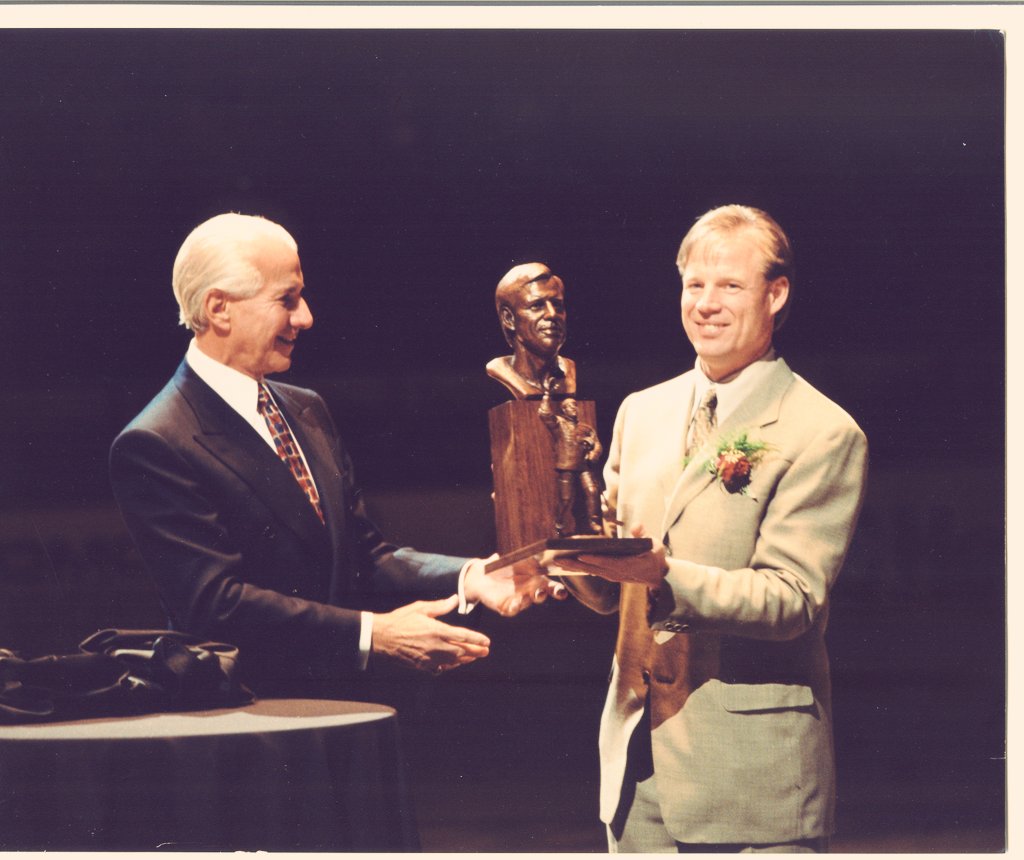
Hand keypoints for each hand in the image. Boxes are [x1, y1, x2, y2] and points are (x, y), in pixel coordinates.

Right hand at [372, 595, 490, 673]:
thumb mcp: (421, 608)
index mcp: (436, 630)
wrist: (381, 637)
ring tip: (474, 657)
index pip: (463, 635)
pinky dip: (450, 667)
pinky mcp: (422, 665)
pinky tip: (455, 664)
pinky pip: (440, 669)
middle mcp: (435, 646)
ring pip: (453, 661)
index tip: (487, 641)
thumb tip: (456, 599)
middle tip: (485, 652)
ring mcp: (429, 658)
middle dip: (475, 651)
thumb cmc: (400, 620)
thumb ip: (441, 606)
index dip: (477, 639)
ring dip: (465, 659)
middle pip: (461, 651)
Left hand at [463, 555, 567, 616]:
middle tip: (541, 593)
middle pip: (540, 595)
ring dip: (526, 601)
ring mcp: (519, 599)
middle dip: (542, 595)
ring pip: (526, 602)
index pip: (550, 586)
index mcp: (535, 578)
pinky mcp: (507, 606)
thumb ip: (512, 555)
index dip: (557, 590)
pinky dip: (514, 608)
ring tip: (523, 598)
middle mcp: (529, 591)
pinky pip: (512, 609)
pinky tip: (513, 606)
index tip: (561, 593)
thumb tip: (498, 554)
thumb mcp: (509, 558)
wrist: (483, 577)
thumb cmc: (502, 566)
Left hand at [549, 524, 666, 588]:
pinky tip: (566, 563)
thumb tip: (637, 526)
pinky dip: (579, 567)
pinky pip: (591, 571)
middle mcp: (617, 573)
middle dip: (575, 564)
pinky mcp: (609, 575)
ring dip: (573, 566)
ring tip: (556, 560)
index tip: (581, 554)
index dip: (595, 559)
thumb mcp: (655, 545)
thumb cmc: (655, 557)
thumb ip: (644, 535)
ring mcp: (612, 576)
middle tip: (557, 559)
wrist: (658, 576)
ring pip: (589, 571)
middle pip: (593, 568)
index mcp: (628, 566)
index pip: (609, 563)